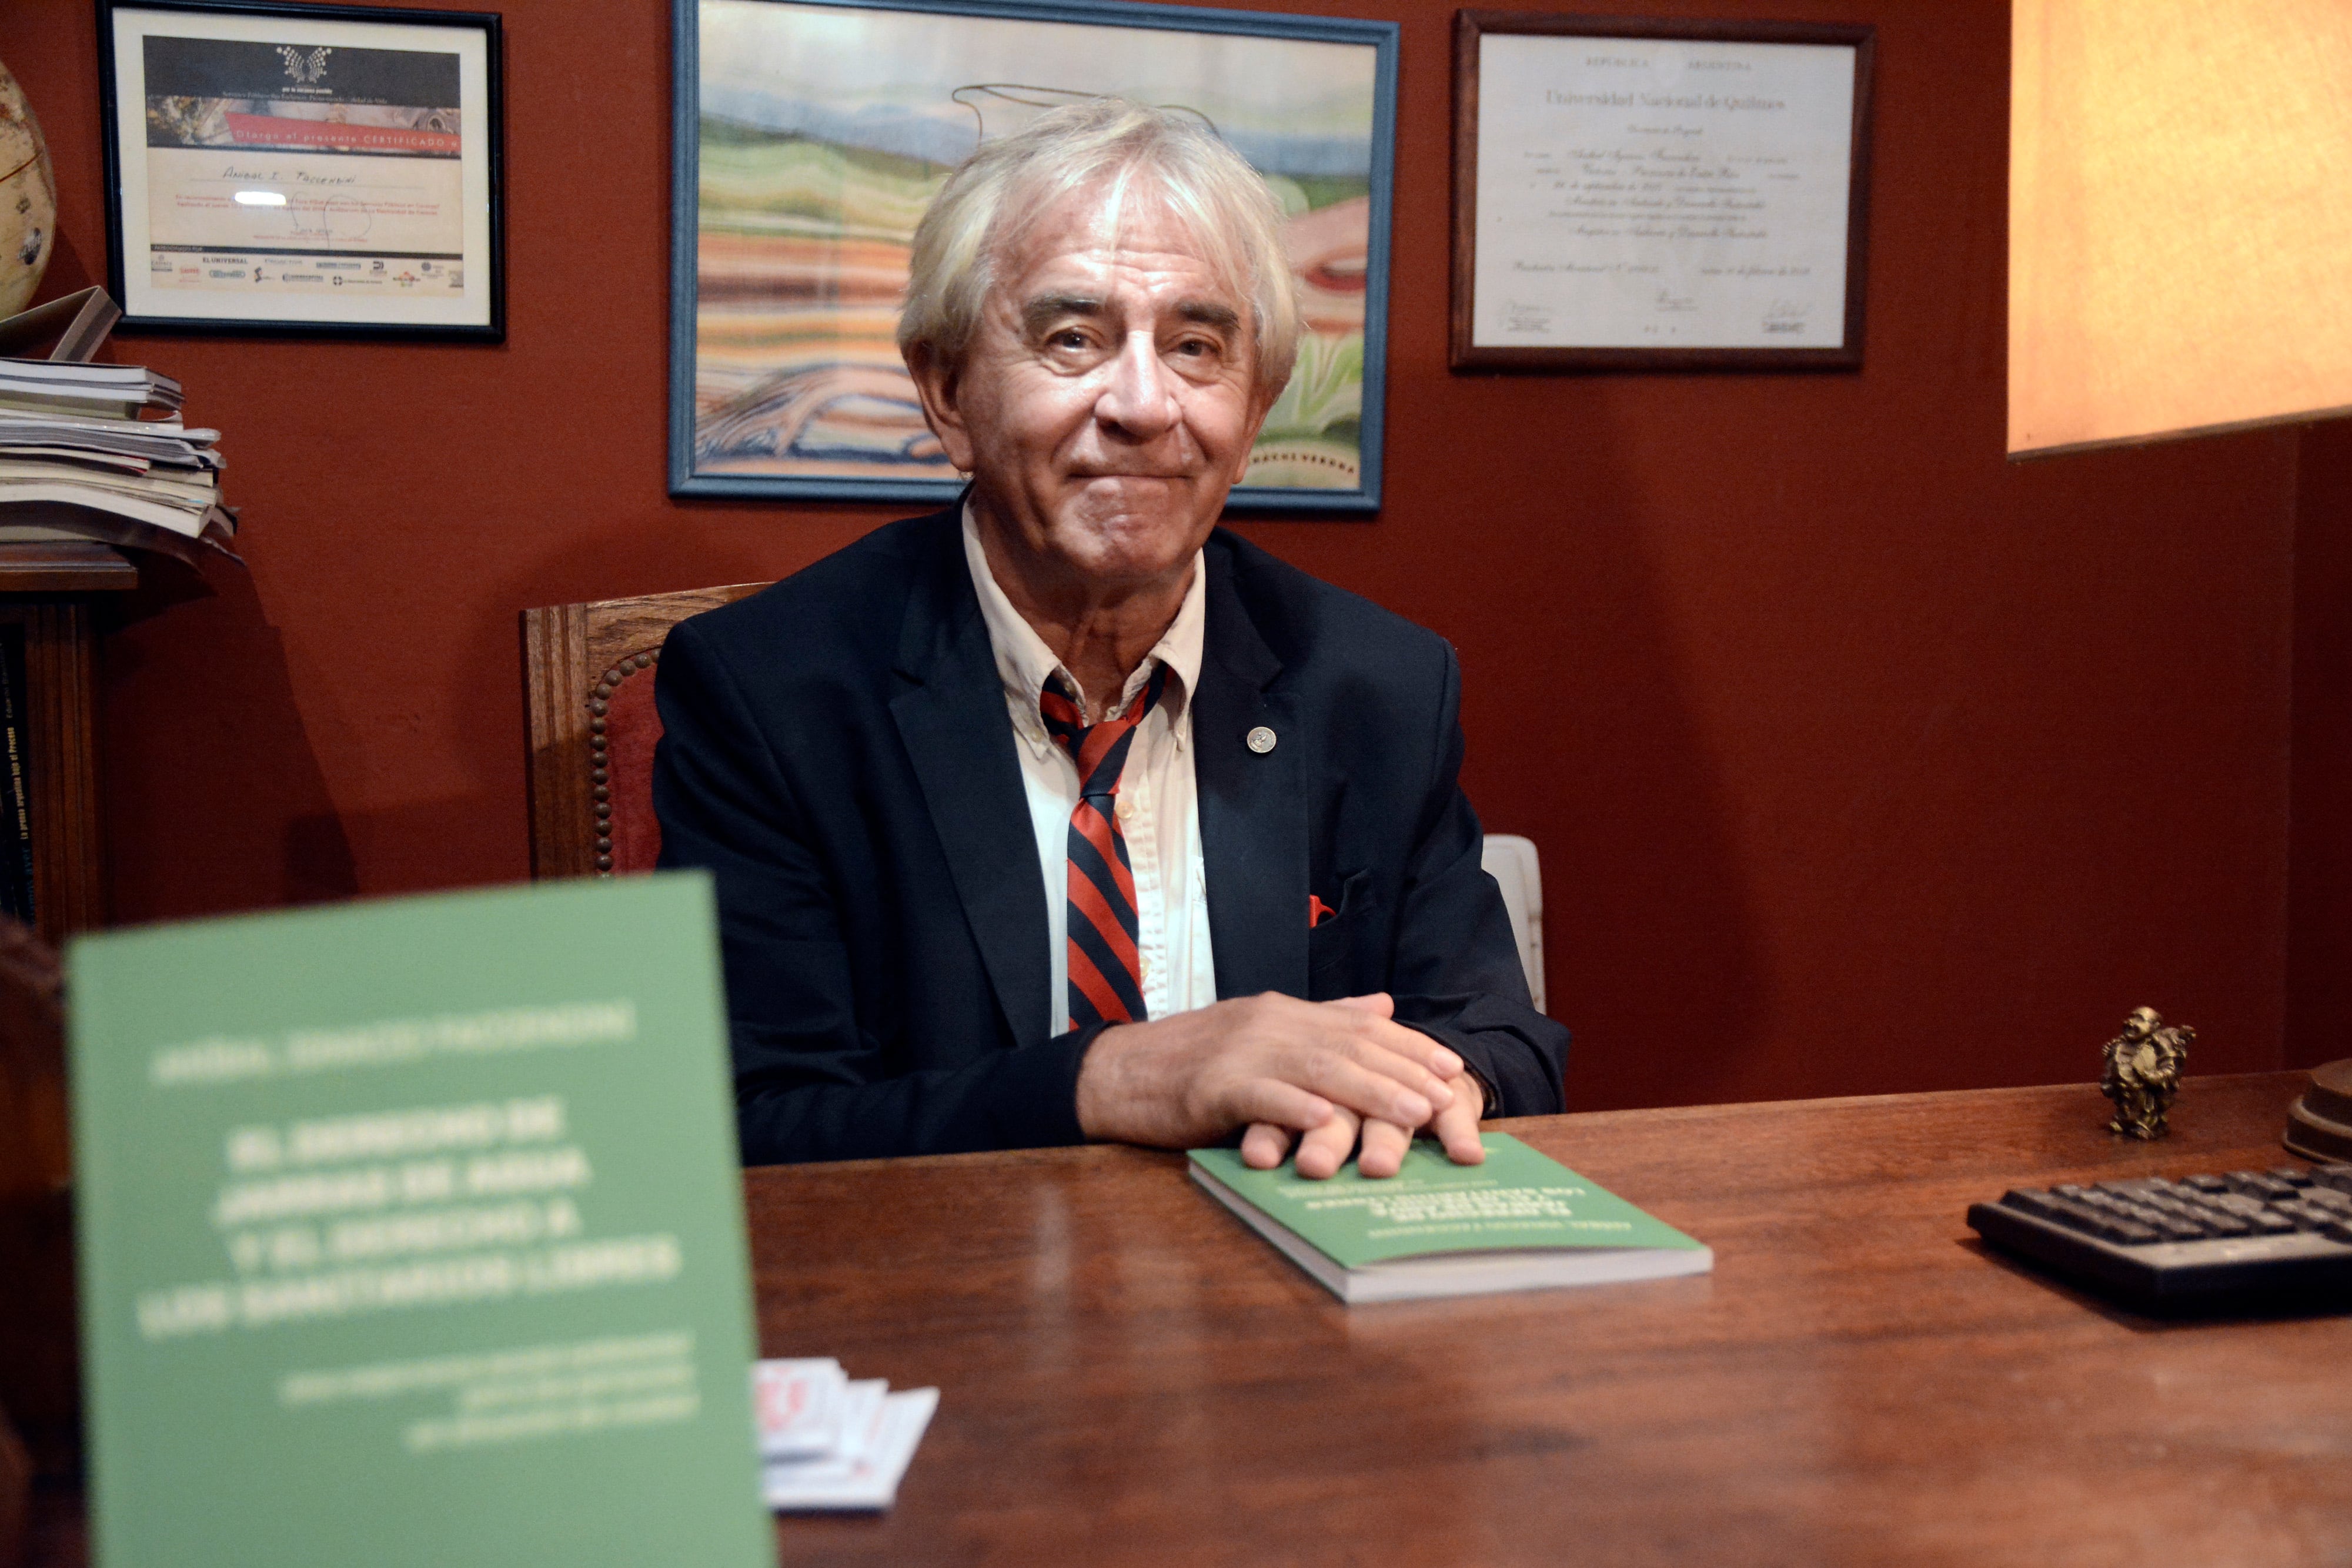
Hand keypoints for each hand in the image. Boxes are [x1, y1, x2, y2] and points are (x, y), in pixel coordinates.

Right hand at [1073, 991, 1465, 1151]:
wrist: (1119, 1073)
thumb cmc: (1192, 1061)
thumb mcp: (1262, 1033)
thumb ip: (1323, 1018)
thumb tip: (1383, 1004)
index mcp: (1282, 1012)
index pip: (1358, 1026)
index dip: (1407, 1046)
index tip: (1449, 1067)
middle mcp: (1267, 1023)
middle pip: (1346, 1046)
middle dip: (1401, 1072)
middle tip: (1444, 1098)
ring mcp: (1239, 1052)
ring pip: (1315, 1068)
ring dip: (1368, 1091)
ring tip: (1409, 1112)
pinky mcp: (1211, 1085)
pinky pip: (1261, 1096)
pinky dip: (1296, 1108)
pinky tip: (1328, 1121)